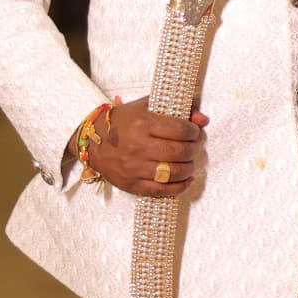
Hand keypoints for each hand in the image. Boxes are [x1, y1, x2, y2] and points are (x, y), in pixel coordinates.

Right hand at [88, 98, 206, 199]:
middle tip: (193, 146)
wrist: (93, 142)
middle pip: (180, 151)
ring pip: (174, 172)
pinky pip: (163, 190)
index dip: (194, 131)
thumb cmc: (123, 122)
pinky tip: (186, 179)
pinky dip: (181, 187)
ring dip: (189, 167)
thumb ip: (176, 110)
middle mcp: (139, 146)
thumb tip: (203, 119)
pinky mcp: (133, 185)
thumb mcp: (146, 107)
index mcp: (143, 123)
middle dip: (193, 149)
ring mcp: (136, 168)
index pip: (180, 129)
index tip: (194, 131)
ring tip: (189, 161)